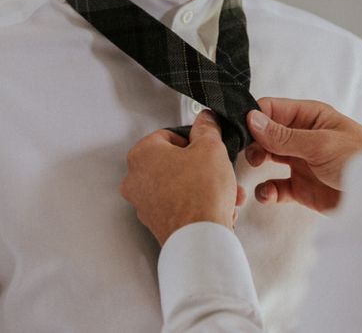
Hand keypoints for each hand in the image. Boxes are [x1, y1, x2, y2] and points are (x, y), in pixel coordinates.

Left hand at [120, 111, 239, 245]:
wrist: (201, 239)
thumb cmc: (200, 195)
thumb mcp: (211, 147)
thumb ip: (207, 128)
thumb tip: (205, 121)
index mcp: (142, 154)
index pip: (168, 135)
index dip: (193, 140)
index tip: (205, 145)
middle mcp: (136, 180)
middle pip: (174, 162)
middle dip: (201, 166)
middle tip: (216, 168)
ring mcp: (144, 204)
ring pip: (179, 185)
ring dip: (204, 186)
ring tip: (225, 191)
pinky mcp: (156, 223)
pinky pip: (179, 206)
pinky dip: (198, 204)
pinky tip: (217, 207)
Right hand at [245, 98, 361, 212]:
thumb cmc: (360, 160)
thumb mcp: (320, 144)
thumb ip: (284, 135)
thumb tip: (252, 119)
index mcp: (309, 116)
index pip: (271, 109)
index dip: (253, 117)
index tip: (239, 129)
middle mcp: (301, 136)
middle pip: (264, 133)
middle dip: (251, 141)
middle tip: (247, 152)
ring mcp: (300, 161)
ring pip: (266, 157)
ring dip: (255, 163)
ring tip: (254, 168)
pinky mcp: (300, 187)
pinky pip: (275, 187)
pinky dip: (267, 191)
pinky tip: (267, 194)